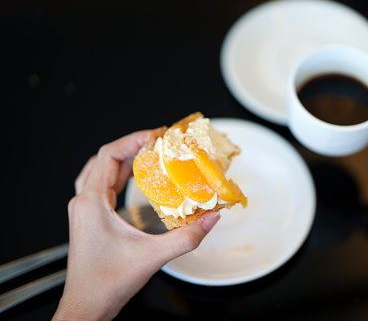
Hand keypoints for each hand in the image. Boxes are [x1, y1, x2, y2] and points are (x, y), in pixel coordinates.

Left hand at [53, 131, 219, 319]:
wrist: (87, 306)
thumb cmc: (106, 283)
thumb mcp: (152, 257)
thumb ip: (186, 238)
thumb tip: (211, 219)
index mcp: (92, 202)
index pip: (108, 154)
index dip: (132, 140)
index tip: (155, 136)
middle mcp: (84, 202)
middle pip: (105, 159)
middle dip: (132, 147)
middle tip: (157, 143)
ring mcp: (86, 211)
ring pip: (101, 172)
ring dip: (125, 160)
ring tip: (149, 155)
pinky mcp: (91, 220)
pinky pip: (103, 186)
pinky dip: (120, 176)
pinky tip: (136, 180)